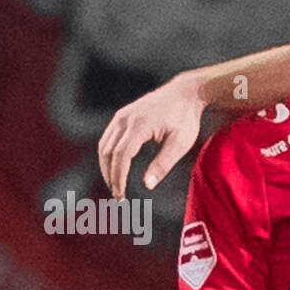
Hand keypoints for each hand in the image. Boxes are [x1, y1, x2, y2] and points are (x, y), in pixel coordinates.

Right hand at [97, 73, 205, 199]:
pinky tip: (116, 170)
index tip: (121, 195)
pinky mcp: (121, 117)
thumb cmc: (185, 119)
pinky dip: (109, 156)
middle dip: (110, 176)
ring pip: (104, 146)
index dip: (118, 177)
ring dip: (106, 168)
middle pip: (108, 152)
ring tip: (116, 186)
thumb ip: (163, 164)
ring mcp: (121, 116)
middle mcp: (124, 119)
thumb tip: (147, 186)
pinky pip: (108, 139)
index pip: (121, 155)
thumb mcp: (180, 144)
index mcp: (139, 125)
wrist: (185, 94)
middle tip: (118, 196)